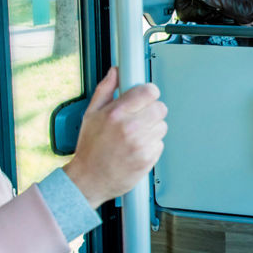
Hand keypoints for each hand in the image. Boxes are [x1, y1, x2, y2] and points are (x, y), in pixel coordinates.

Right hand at [63, 68, 167, 207]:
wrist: (89, 180)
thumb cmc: (89, 149)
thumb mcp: (90, 114)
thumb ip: (106, 90)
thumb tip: (115, 72)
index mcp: (116, 113)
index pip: (149, 91)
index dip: (148, 93)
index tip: (145, 97)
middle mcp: (130, 127)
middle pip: (160, 107)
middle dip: (152, 111)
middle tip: (140, 118)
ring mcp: (140, 144)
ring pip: (162, 126)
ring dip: (152, 129)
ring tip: (135, 136)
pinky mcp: (148, 158)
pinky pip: (160, 144)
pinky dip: (151, 145)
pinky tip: (136, 148)